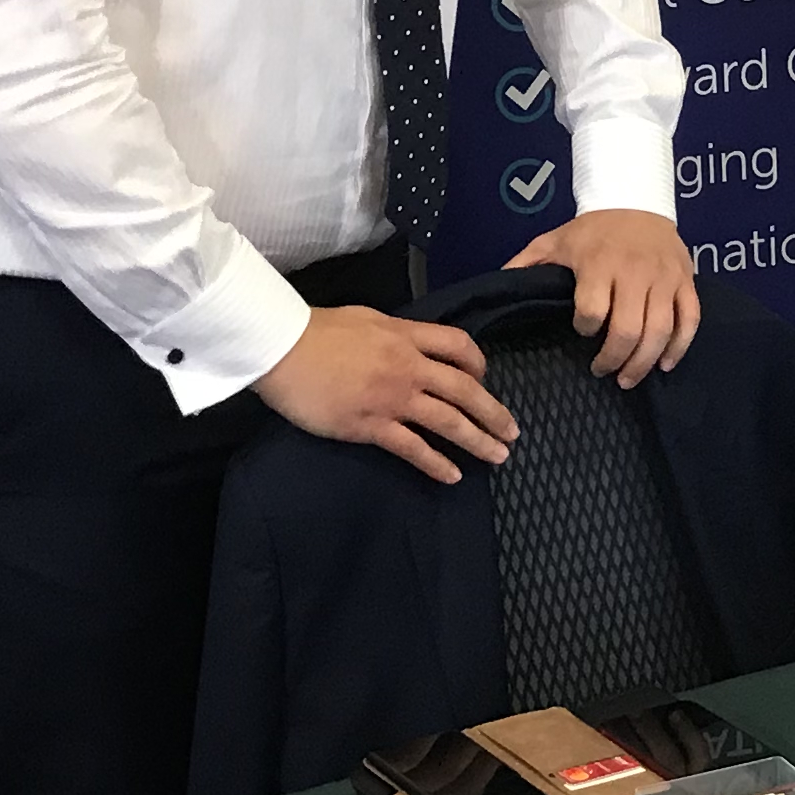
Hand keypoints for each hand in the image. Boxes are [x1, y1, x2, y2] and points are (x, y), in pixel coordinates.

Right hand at [254, 307, 515, 484]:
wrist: (281, 348)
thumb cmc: (316, 330)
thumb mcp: (366, 319)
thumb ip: (393, 334)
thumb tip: (407, 344)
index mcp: (406, 336)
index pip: (458, 346)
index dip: (478, 363)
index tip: (484, 378)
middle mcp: (408, 367)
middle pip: (464, 389)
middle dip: (493, 412)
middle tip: (512, 432)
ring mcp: (392, 399)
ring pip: (447, 421)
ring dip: (477, 440)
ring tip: (499, 457)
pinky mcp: (370, 426)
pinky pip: (412, 448)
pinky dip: (436, 463)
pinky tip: (452, 475)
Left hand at [505, 207, 700, 383]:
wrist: (635, 197)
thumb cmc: (591, 228)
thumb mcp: (554, 240)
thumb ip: (525, 265)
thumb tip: (495, 288)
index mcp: (599, 263)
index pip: (593, 310)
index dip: (585, 329)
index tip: (581, 333)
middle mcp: (634, 273)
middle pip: (628, 329)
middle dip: (614, 359)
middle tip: (603, 372)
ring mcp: (664, 278)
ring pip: (660, 330)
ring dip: (644, 362)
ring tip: (628, 378)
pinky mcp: (685, 281)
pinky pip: (689, 319)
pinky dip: (680, 346)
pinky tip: (665, 364)